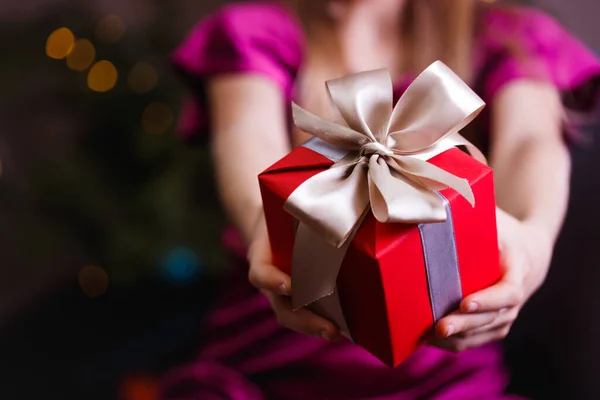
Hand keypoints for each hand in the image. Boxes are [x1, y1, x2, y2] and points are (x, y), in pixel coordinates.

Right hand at [247, 216, 340, 340]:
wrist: (272, 221)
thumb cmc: (282, 211)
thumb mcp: (285, 205)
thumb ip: (302, 207)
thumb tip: (339, 196)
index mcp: (261, 256)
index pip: (261, 273)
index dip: (272, 282)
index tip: (289, 286)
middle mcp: (271, 279)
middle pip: (281, 307)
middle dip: (304, 321)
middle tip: (329, 329)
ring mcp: (282, 292)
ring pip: (293, 316)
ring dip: (314, 328)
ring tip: (336, 334)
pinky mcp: (298, 295)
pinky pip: (307, 313)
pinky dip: (323, 321)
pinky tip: (345, 327)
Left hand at [430, 208, 553, 351]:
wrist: (526, 252)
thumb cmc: (502, 231)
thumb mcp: (493, 218)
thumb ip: (471, 213)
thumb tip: (432, 206)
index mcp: (517, 270)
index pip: (507, 291)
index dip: (487, 300)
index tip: (464, 302)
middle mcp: (515, 298)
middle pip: (492, 318)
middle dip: (464, 324)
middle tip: (440, 326)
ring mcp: (506, 314)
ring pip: (483, 332)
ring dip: (458, 338)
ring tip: (430, 337)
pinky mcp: (494, 324)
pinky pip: (476, 339)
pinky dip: (456, 343)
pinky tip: (432, 341)